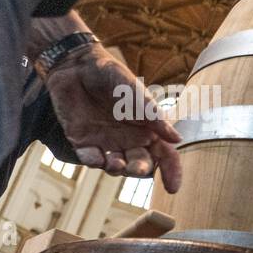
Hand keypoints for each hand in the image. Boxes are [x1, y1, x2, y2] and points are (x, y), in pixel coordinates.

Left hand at [43, 45, 182, 191]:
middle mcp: (129, 140)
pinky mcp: (83, 142)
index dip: (171, 171)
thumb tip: (176, 139)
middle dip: (141, 170)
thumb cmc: (110, 74)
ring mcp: (106, 143)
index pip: (165, 155)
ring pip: (117, 167)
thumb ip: (152, 114)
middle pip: (141, 165)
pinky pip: (90, 159)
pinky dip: (94, 161)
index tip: (173, 187)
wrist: (75, 65)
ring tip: (115, 164)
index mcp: (148, 129)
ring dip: (118, 169)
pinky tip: (95, 156)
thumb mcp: (134, 91)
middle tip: (138, 168)